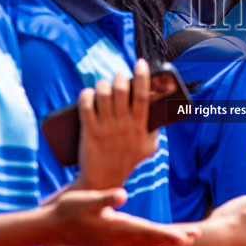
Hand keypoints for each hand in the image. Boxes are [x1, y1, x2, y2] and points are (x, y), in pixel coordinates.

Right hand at [41, 186, 196, 245]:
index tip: (185, 236)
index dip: (167, 234)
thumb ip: (105, 198)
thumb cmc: (67, 211)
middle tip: (196, 236)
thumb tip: (122, 194)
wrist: (50, 229)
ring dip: (167, 243)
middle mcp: (118, 240)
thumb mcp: (84, 200)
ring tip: (186, 242)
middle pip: (152, 240)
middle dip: (173, 238)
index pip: (147, 231)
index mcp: (115, 227)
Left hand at [76, 59, 160, 189]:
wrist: (104, 182)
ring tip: (104, 85)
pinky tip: (88, 93)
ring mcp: (106, 129)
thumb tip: (160, 109)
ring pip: (103, 95)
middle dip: (119, 78)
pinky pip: (86, 106)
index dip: (143, 76)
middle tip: (118, 78)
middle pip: (121, 91)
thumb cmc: (128, 161)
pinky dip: (86, 95)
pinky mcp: (89, 132)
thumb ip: (155, 129)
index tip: (140, 63)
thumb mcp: (149, 147)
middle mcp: (123, 126)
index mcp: (140, 127)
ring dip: (103, 84)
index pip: (143, 96)